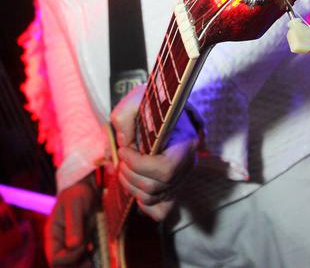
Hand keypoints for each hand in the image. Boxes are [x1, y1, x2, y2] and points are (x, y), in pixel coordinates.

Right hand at [44, 173, 97, 266]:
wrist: (85, 188)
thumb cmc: (77, 193)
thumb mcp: (75, 205)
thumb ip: (74, 224)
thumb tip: (73, 245)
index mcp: (53, 236)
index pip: (56, 260)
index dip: (71, 257)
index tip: (85, 245)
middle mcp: (59, 245)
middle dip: (78, 265)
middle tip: (91, 257)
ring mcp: (68, 246)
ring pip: (72, 266)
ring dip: (83, 265)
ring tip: (94, 255)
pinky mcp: (78, 246)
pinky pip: (81, 261)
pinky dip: (88, 261)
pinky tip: (95, 252)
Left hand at [110, 85, 198, 220]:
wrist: (163, 105)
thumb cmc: (150, 101)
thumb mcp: (135, 100)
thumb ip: (125, 118)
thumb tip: (124, 143)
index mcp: (186, 140)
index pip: (164, 169)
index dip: (137, 164)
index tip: (123, 149)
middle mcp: (189, 162)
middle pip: (156, 186)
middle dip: (129, 174)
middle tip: (121, 157)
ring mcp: (182, 176)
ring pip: (154, 198)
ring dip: (131, 186)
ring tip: (123, 167)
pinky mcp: (174, 186)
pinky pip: (161, 210)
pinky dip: (144, 203)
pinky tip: (135, 184)